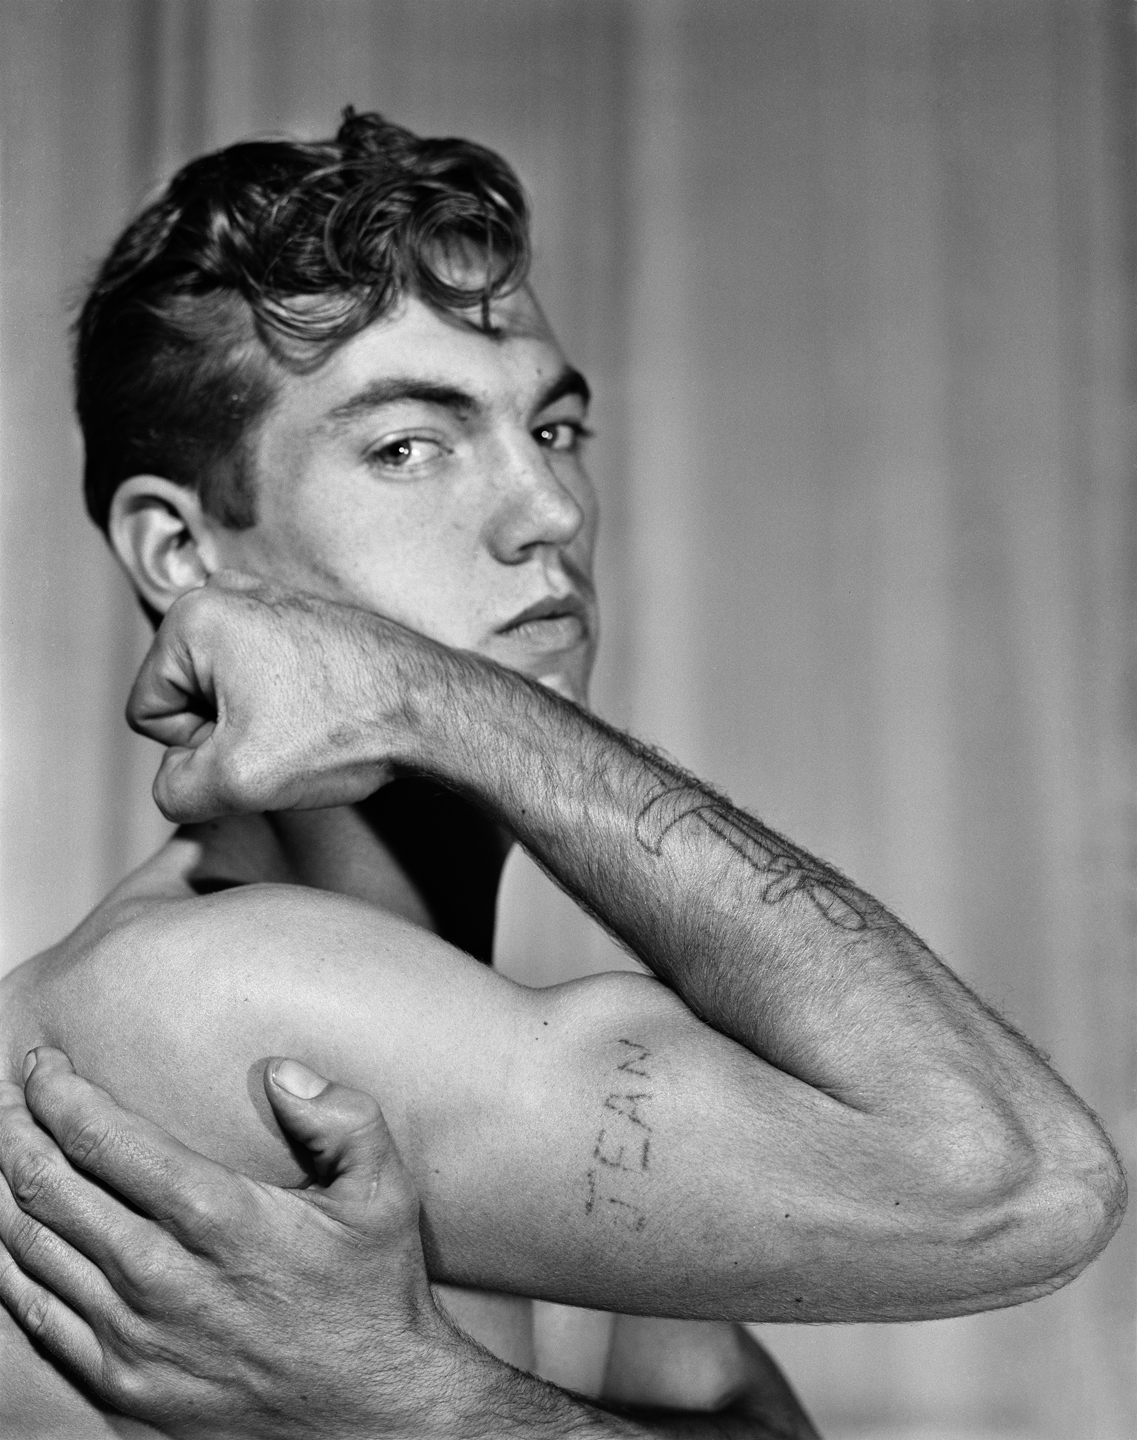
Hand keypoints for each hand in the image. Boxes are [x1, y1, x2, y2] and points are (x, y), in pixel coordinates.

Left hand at [0, 1048, 466, 1439]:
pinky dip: (10, 1264)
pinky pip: (38, 1316)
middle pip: (51, 1187)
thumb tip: (279, 1072)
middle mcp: (164, 1280)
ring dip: (3, 1188)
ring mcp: (135, 1341)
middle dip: (13, 1126)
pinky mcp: (122, 1387)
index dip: (58, 1093)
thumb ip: (342, 1117)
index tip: (41, 1063)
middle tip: (4, 1093)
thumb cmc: (373, 1293)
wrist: (373, 1416)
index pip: (106, 1141)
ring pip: (32, 1249)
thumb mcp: (384, 1192)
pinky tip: (8, 1230)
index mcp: (221, 1220)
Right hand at [127, 573, 442, 821]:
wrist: (434, 709)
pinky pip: (263, 681)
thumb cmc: (344, 733)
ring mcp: (268, 600)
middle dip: (225, 734)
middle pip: (186, 698)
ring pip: (226, 694)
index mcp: (194, 615)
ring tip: (308, 726)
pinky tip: (325, 713)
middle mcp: (226, 593)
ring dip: (255, 725)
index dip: (195, 750)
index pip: (148, 714)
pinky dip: (287, 706)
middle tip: (285, 738)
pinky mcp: (302, 618)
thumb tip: (178, 779)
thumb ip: (173, 791)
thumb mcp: (235, 783)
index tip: (255, 742)